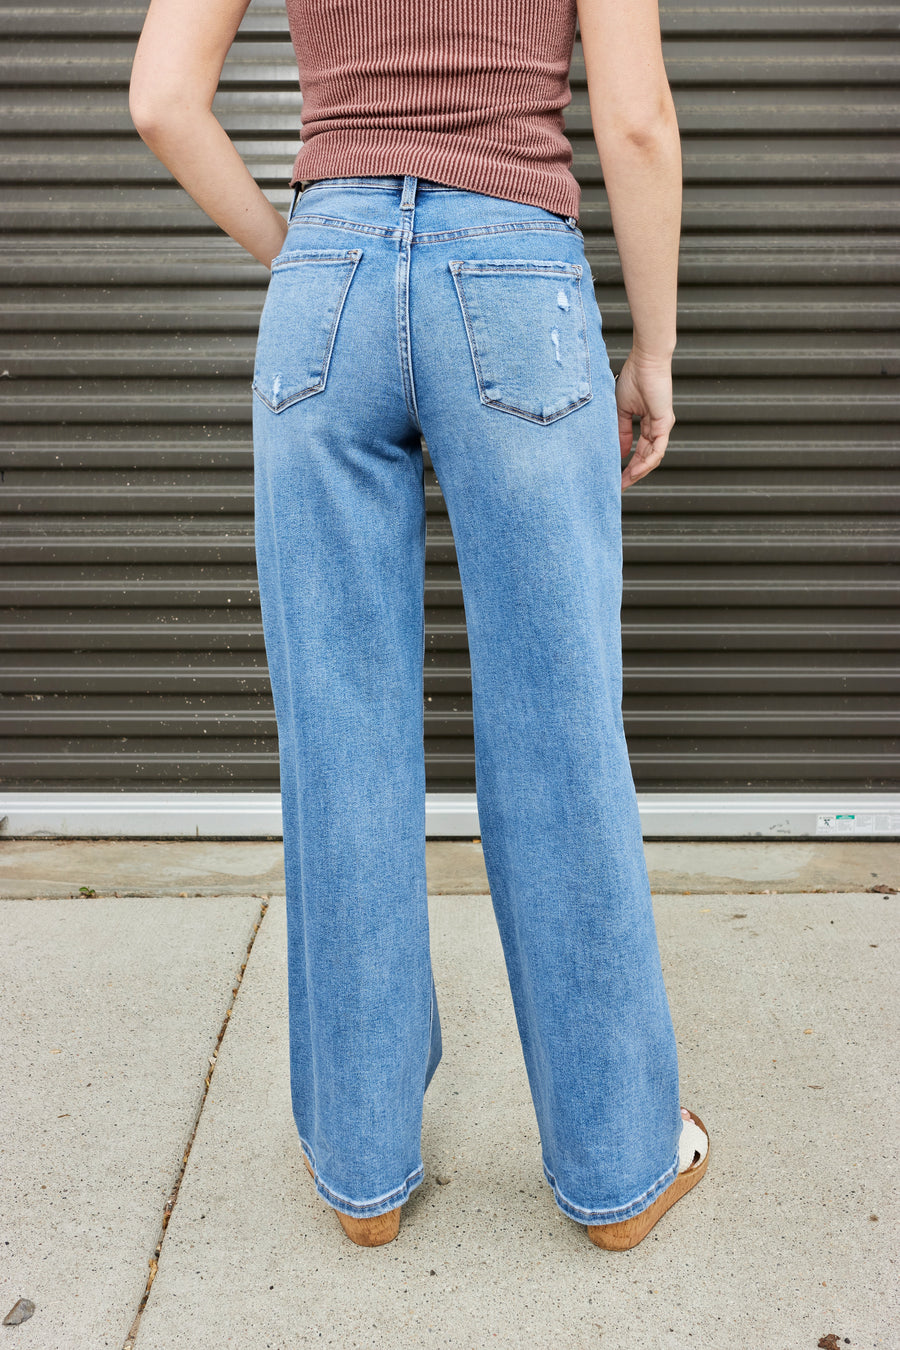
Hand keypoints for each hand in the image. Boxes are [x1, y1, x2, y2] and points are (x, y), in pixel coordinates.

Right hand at [614, 352, 675, 490]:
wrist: (645, 361)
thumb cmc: (634, 378)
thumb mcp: (621, 410)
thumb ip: (621, 432)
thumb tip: (621, 453)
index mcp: (648, 423)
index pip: (640, 451)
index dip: (628, 466)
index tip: (615, 477)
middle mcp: (657, 427)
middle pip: (647, 458)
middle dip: (633, 474)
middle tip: (619, 486)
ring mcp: (662, 426)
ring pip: (653, 458)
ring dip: (639, 472)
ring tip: (625, 482)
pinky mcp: (664, 423)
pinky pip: (657, 450)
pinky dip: (646, 462)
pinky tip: (636, 471)